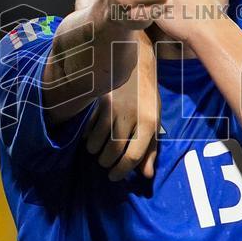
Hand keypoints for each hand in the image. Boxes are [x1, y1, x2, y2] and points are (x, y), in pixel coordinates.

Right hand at [84, 38, 159, 180]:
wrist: (135, 63)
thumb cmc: (147, 96)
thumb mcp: (154, 121)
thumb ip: (151, 148)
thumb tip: (145, 175)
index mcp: (148, 123)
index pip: (133, 156)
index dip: (122, 171)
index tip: (114, 177)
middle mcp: (130, 117)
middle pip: (112, 152)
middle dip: (107, 164)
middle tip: (106, 165)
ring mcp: (112, 109)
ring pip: (95, 144)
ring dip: (95, 152)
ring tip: (99, 152)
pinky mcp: (98, 103)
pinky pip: (87, 129)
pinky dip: (87, 139)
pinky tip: (91, 138)